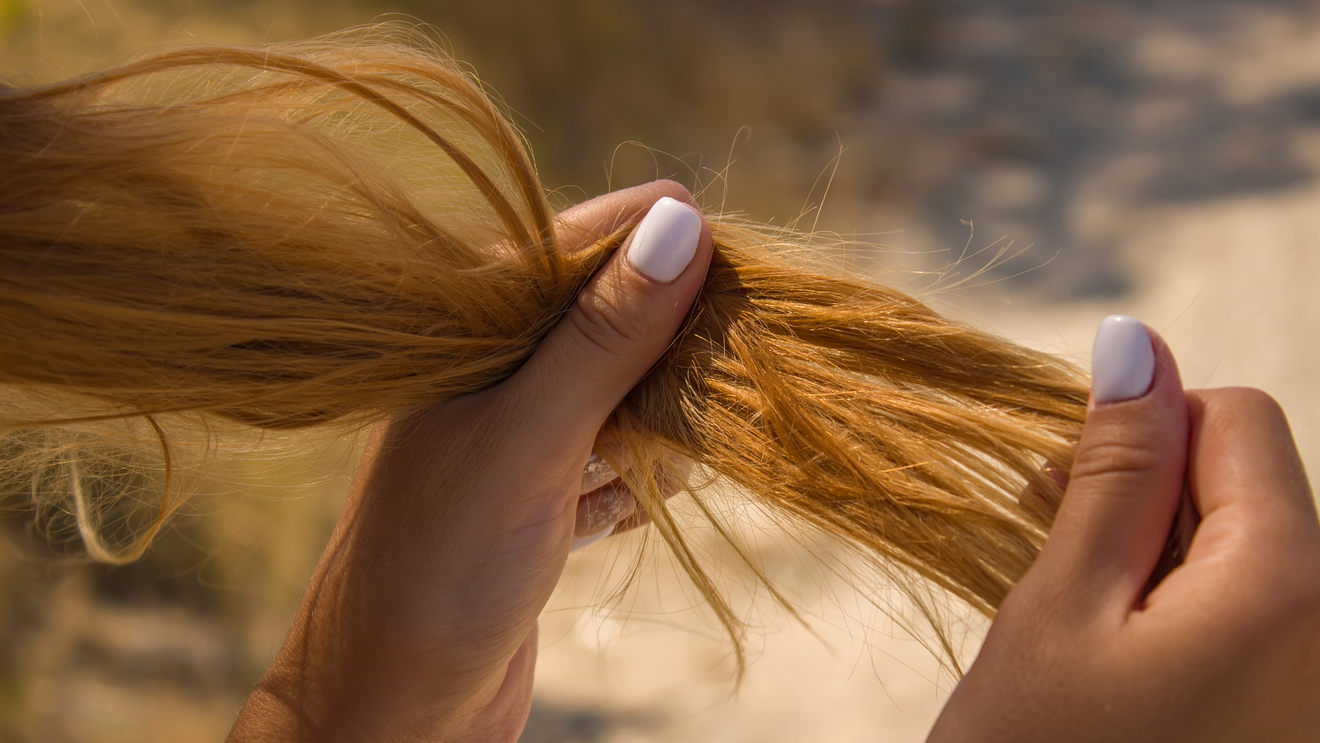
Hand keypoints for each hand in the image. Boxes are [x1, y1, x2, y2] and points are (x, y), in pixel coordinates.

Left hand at [227, 181, 713, 742]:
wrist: (392, 712)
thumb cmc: (439, 568)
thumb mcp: (529, 439)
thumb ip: (603, 336)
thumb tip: (682, 221)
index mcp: (464, 331)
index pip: (576, 245)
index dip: (659, 244)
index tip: (741, 261)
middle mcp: (487, 373)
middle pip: (608, 318)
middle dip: (672, 340)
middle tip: (725, 367)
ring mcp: (512, 438)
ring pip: (617, 392)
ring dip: (662, 417)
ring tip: (684, 446)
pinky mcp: (535, 500)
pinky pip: (611, 461)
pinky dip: (638, 478)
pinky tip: (643, 500)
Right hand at [929, 316, 1319, 741]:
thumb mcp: (1061, 607)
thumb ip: (1114, 471)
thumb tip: (1136, 343)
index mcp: (1291, 585)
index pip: (1238, 419)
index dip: (1144, 433)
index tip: (1067, 492)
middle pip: (1252, 487)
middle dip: (1150, 499)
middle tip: (1057, 558)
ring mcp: (1317, 679)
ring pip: (1248, 552)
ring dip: (1158, 559)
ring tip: (1082, 623)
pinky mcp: (1293, 712)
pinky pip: (1255, 617)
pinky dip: (1182, 614)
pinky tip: (1120, 660)